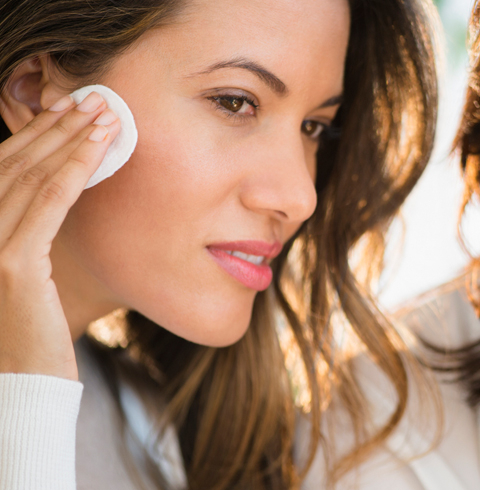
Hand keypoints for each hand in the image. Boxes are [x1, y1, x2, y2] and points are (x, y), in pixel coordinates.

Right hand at [0, 92, 120, 380]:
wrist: (18, 390)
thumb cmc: (27, 338)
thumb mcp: (21, 278)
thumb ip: (26, 239)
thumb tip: (59, 197)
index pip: (1, 172)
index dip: (33, 137)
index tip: (66, 113)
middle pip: (13, 165)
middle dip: (55, 129)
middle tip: (92, 101)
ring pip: (31, 177)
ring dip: (71, 140)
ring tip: (104, 114)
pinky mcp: (11, 265)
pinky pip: (49, 204)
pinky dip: (75, 169)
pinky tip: (99, 148)